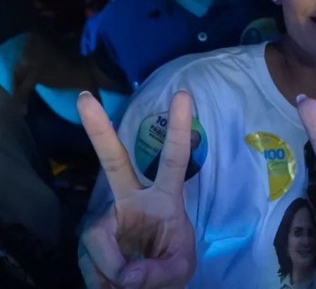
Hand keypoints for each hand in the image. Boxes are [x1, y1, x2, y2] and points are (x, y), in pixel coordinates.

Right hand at [77, 91, 195, 288]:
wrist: (148, 288)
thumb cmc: (171, 266)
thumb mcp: (179, 270)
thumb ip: (159, 273)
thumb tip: (128, 275)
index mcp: (165, 198)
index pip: (174, 159)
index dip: (178, 129)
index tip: (183, 94)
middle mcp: (133, 200)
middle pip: (114, 162)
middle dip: (99, 131)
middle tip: (85, 98)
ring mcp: (108, 218)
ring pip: (97, 237)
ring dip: (111, 269)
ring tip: (127, 283)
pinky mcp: (89, 239)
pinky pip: (89, 260)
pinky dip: (102, 280)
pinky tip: (113, 284)